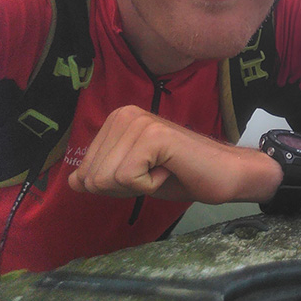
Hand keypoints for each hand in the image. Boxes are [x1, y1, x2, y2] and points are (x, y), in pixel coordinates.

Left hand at [68, 105, 280, 203]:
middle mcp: (124, 114)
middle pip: (93, 177)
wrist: (226, 174)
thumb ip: (103, 176)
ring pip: (106, 179)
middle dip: (124, 187)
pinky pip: (127, 178)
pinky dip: (149, 185)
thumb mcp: (133, 179)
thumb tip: (74, 181)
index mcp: (117, 120)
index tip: (147, 173)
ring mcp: (138, 122)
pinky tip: (170, 168)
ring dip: (138, 186)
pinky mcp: (153, 135)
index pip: (85, 171)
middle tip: (158, 172)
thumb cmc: (182, 175)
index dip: (115, 185)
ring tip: (165, 168)